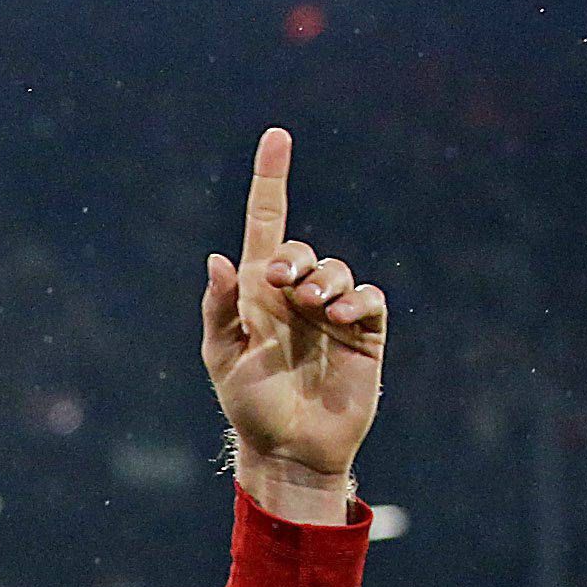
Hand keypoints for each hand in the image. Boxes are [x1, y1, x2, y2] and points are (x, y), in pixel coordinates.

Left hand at [202, 128, 386, 510]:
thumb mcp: (223, 358)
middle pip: (301, 249)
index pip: (265, 225)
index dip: (270, 181)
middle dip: (294, 259)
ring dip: (325, 282)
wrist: (290, 449)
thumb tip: (217, 259)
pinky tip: (343, 317)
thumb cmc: (250, 406)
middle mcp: (295, 296)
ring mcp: (331, 312)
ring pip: (336, 269)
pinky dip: (358, 299)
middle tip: (283, 285)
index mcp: (256, 294)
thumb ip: (220, 308)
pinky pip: (369, 297)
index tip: (276, 137)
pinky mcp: (364, 332)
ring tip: (317, 311)